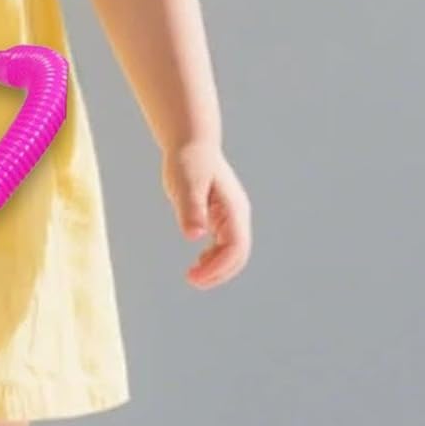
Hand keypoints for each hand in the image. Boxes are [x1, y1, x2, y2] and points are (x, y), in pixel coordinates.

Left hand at [161, 142, 251, 288]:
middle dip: (219, 272)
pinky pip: (225, 244)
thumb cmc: (187, 162)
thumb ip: (190, 210)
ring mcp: (232, 216)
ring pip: (233, 251)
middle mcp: (238, 215)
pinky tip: (198, 262)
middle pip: (239, 254)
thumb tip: (195, 235)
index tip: (193, 277)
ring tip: (192, 276)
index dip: (217, 267)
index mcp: (233, 209)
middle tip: (192, 281)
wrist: (192, 144)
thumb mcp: (185, 186)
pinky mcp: (222, 216)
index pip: (235, 248)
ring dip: (217, 268)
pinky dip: (214, 257)